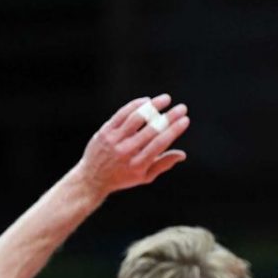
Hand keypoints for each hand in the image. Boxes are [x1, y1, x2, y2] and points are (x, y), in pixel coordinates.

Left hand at [75, 94, 189, 195]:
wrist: (93, 178)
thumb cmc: (123, 177)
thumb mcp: (145, 177)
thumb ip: (163, 164)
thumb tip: (182, 154)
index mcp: (138, 164)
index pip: (160, 143)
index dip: (174, 130)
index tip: (185, 120)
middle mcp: (126, 151)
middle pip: (151, 130)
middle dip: (169, 117)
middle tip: (182, 107)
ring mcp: (114, 140)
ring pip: (136, 118)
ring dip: (153, 106)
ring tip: (166, 99)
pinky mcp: (105, 131)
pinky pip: (121, 114)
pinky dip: (135, 106)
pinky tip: (147, 101)